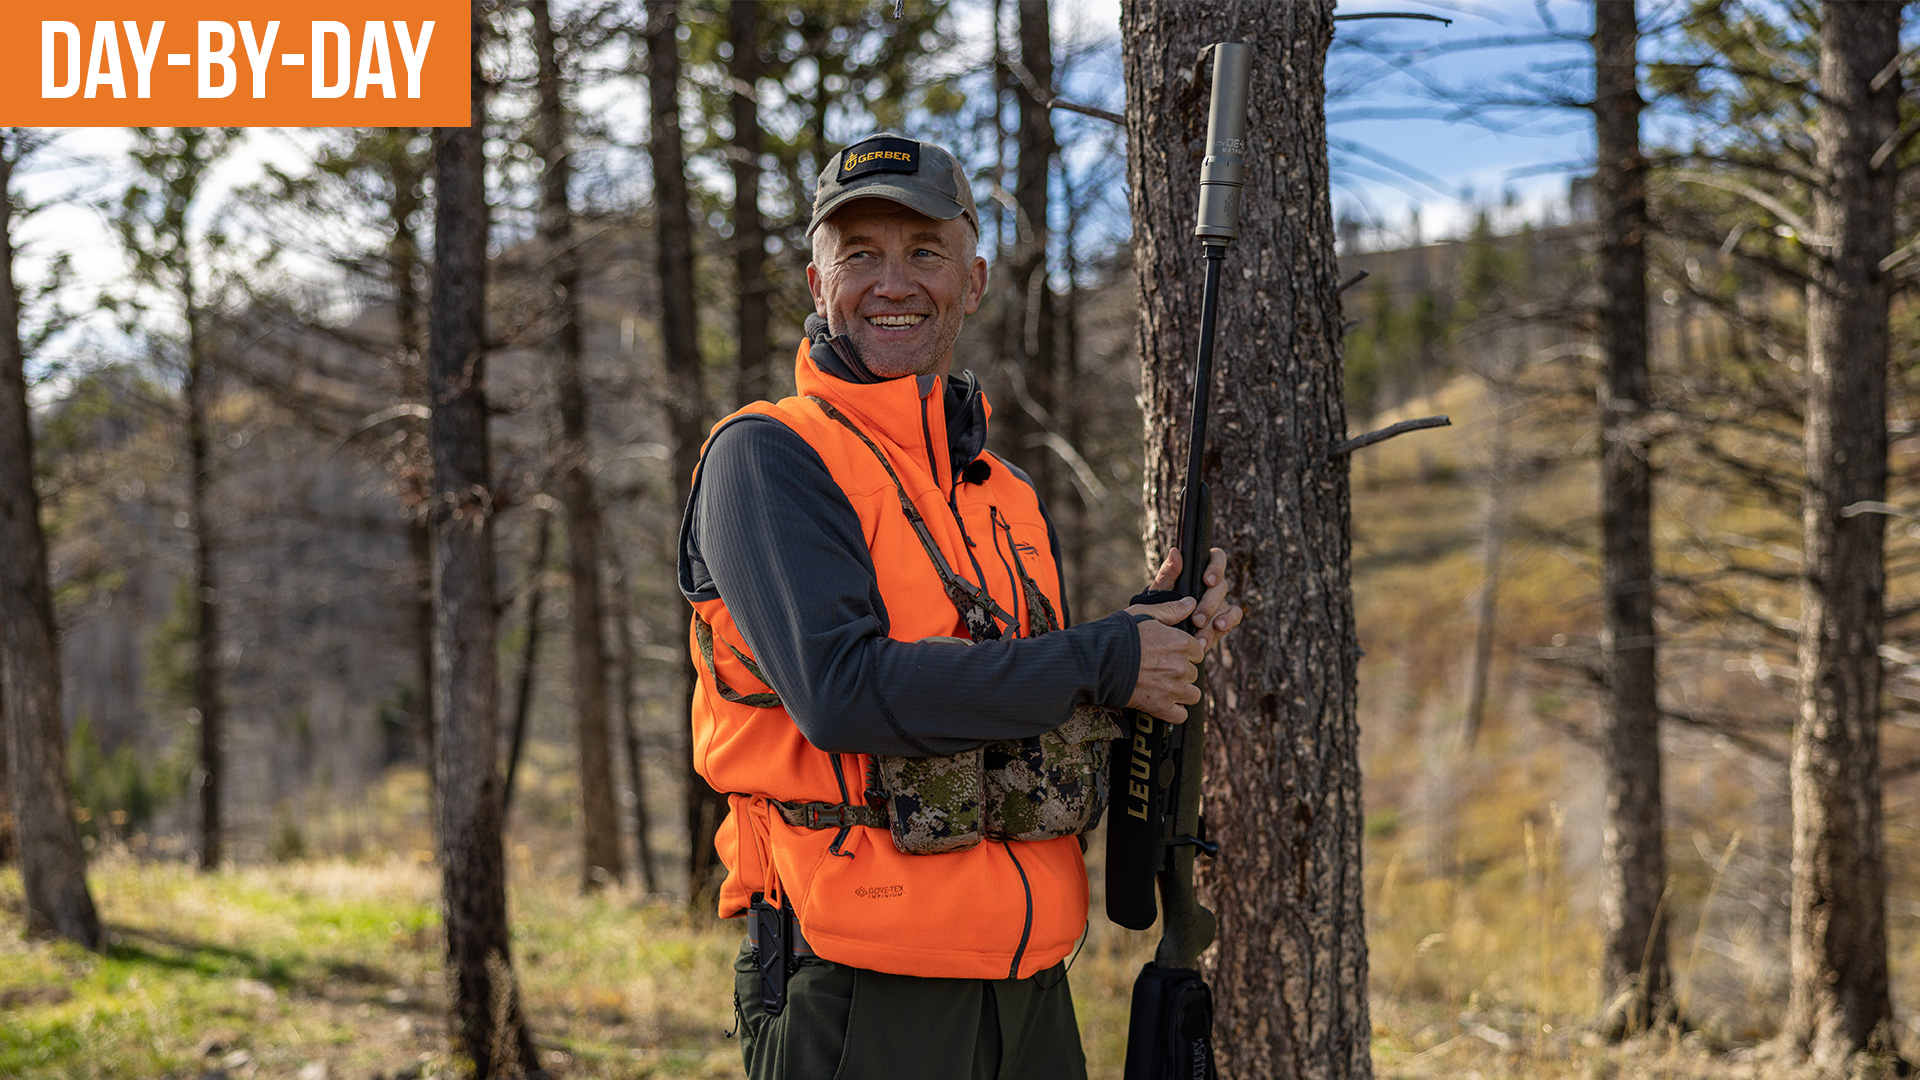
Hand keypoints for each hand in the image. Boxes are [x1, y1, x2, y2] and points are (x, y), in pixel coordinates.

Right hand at [1122, 595, 1205, 723]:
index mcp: (1181, 643)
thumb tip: (1190, 603)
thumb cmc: (1119, 635)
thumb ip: (1171, 609)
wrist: (1098, 661)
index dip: (1185, 653)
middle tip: (1160, 669)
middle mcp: (1181, 667)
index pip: (1198, 652)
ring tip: (1163, 687)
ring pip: (1192, 695)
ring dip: (1181, 692)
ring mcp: (1173, 689)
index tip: (1170, 654)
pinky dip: (1174, 711)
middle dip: (1180, 672)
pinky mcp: (1161, 707)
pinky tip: (1162, 703)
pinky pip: (1181, 715)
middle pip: (1193, 673)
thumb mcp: (1144, 613)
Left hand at [1142, 547, 1244, 651]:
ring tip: (1200, 632)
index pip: (1217, 558)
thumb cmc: (1162, 602)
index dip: (1216, 567)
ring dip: (1216, 618)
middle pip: (1221, 587)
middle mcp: (1214, 584)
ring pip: (1228, 605)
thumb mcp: (1161, 588)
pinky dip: (1226, 624)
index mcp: (1200, 570)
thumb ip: (1168, 572)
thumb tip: (1175, 552)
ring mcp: (1221, 601)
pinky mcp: (1225, 617)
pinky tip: (1213, 633)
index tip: (1207, 580)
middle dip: (1209, 604)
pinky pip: (1234, 617)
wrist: (1162, 627)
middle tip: (1196, 619)